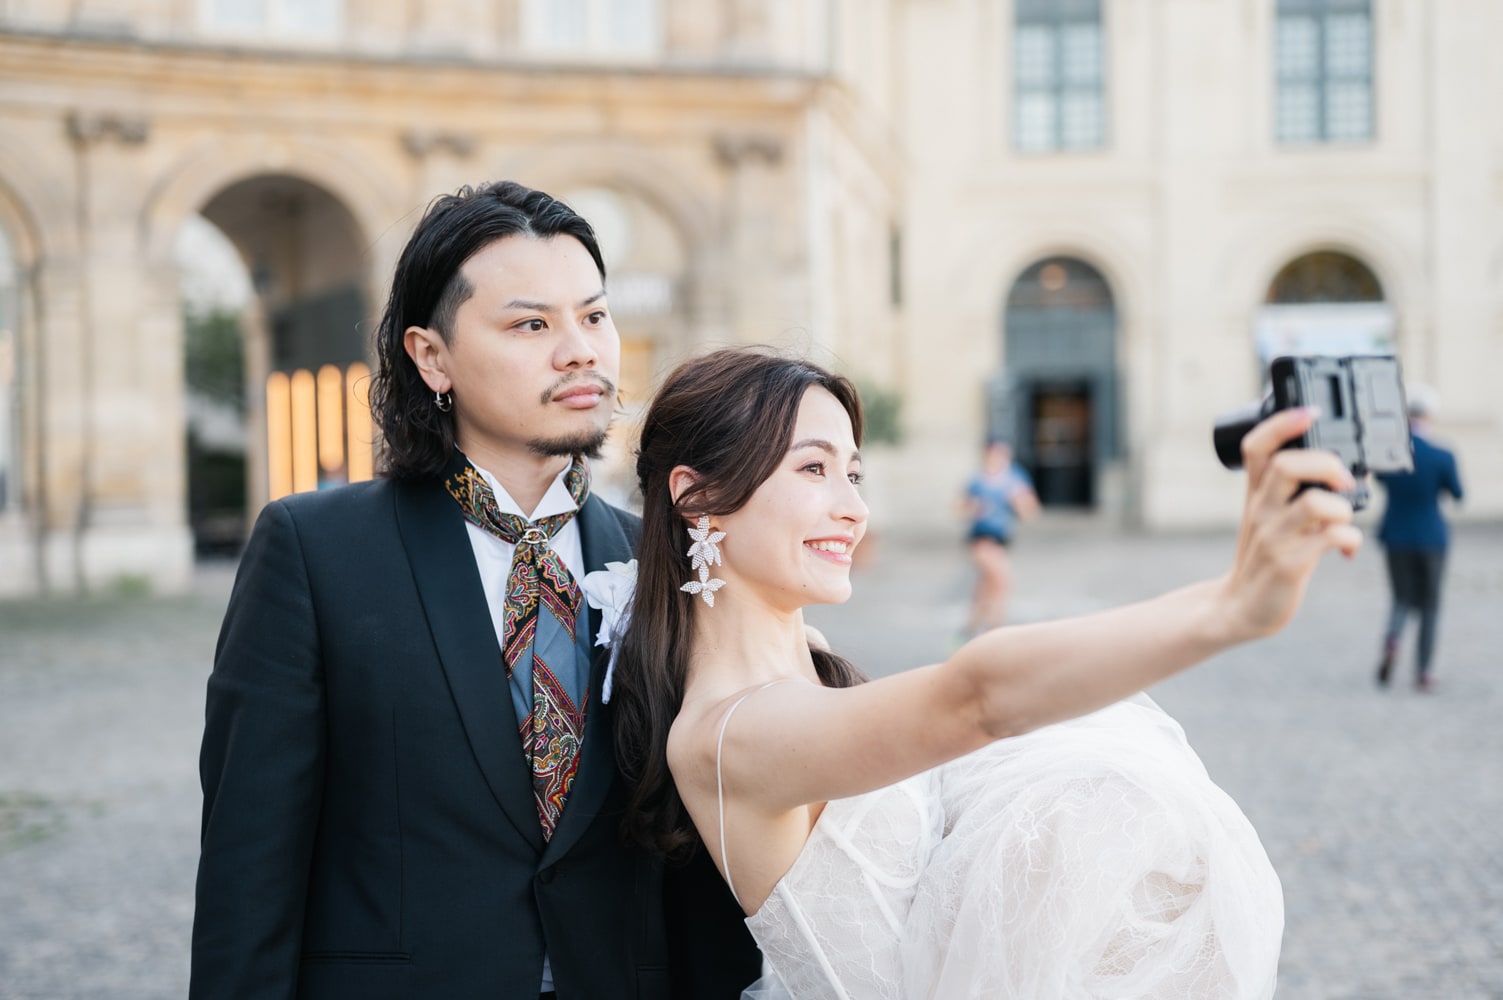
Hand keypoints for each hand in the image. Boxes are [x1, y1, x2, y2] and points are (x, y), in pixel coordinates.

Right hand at [1217, 407, 1362, 641]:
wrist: (1241, 606)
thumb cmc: (1265, 556)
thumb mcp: (1271, 517)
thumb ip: (1297, 492)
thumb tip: (1343, 469)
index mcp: (1256, 494)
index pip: (1256, 446)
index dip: (1282, 423)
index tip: (1311, 411)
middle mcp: (1261, 510)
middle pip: (1286, 465)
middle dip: (1326, 464)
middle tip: (1343, 481)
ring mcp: (1273, 537)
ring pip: (1315, 504)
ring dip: (1343, 508)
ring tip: (1344, 521)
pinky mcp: (1288, 564)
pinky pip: (1331, 540)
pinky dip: (1351, 540)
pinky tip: (1346, 550)